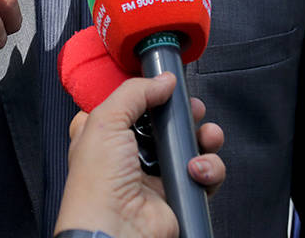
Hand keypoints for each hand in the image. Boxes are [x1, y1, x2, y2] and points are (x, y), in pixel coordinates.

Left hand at [55, 74, 225, 237]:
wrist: (115, 231)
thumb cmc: (96, 185)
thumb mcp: (105, 120)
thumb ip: (135, 92)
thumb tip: (162, 81)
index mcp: (103, 133)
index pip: (131, 103)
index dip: (149, 92)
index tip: (165, 84)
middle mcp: (128, 153)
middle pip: (166, 121)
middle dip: (184, 113)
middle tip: (191, 110)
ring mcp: (155, 174)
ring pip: (190, 145)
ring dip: (203, 138)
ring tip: (204, 138)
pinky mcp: (177, 193)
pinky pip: (205, 173)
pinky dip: (208, 168)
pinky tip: (196, 170)